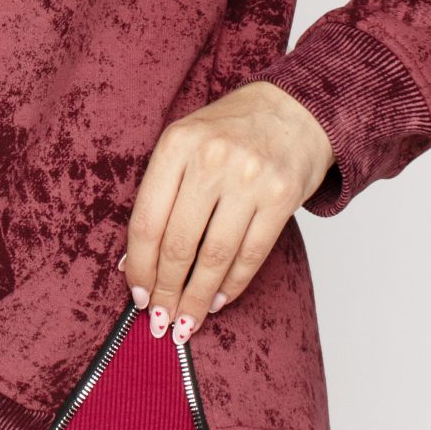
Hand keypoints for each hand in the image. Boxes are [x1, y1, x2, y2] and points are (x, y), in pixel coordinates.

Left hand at [122, 80, 334, 340]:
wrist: (297, 108)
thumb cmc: (232, 131)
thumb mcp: (186, 144)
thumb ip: (161, 194)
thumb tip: (133, 263)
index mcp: (177, 144)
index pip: (147, 221)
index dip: (139, 266)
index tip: (136, 294)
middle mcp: (211, 159)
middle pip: (179, 244)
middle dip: (166, 291)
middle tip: (160, 321)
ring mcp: (250, 177)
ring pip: (215, 256)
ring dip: (198, 298)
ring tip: (187, 321)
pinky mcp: (282, 196)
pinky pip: (251, 254)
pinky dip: (232, 285)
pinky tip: (218, 300)